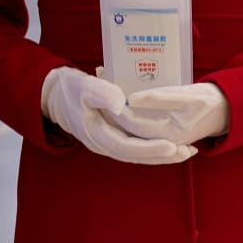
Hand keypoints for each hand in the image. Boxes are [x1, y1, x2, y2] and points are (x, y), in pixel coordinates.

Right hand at [41, 67, 196, 164]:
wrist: (54, 96)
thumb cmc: (70, 89)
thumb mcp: (84, 86)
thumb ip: (101, 93)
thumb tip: (122, 104)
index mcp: (97, 135)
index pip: (127, 148)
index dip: (150, 149)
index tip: (171, 146)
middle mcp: (104, 145)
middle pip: (137, 156)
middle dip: (163, 156)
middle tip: (188, 151)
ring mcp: (108, 144)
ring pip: (139, 155)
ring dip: (163, 155)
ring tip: (187, 151)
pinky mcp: (114, 139)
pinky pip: (137, 148)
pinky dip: (154, 148)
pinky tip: (173, 144)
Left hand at [110, 82, 229, 144]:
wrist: (225, 111)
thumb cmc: (208, 101)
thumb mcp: (187, 96)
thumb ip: (160, 98)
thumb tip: (131, 99)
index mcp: (167, 133)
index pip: (130, 121)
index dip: (114, 106)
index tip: (99, 89)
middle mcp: (161, 140)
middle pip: (126, 127)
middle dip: (111, 109)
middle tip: (95, 89)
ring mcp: (161, 139)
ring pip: (130, 127)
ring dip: (116, 113)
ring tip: (101, 94)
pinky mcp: (161, 134)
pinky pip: (137, 127)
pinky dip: (126, 115)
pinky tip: (117, 102)